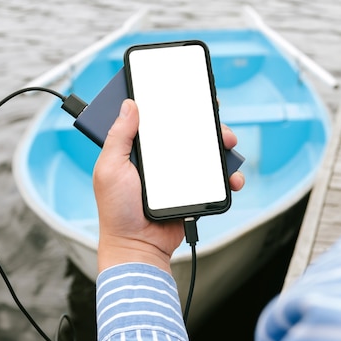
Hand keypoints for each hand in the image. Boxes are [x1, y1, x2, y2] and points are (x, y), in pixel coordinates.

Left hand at [93, 99, 243, 273]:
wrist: (138, 247)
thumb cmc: (117, 211)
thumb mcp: (109, 168)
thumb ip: (118, 136)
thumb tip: (129, 105)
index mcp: (138, 149)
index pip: (157, 119)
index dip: (170, 105)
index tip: (186, 93)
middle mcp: (160, 158)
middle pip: (187, 131)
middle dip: (205, 122)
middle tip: (214, 118)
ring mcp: (179, 174)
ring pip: (206, 152)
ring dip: (222, 146)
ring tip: (229, 145)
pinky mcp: (194, 189)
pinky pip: (216, 178)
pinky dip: (227, 175)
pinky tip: (231, 177)